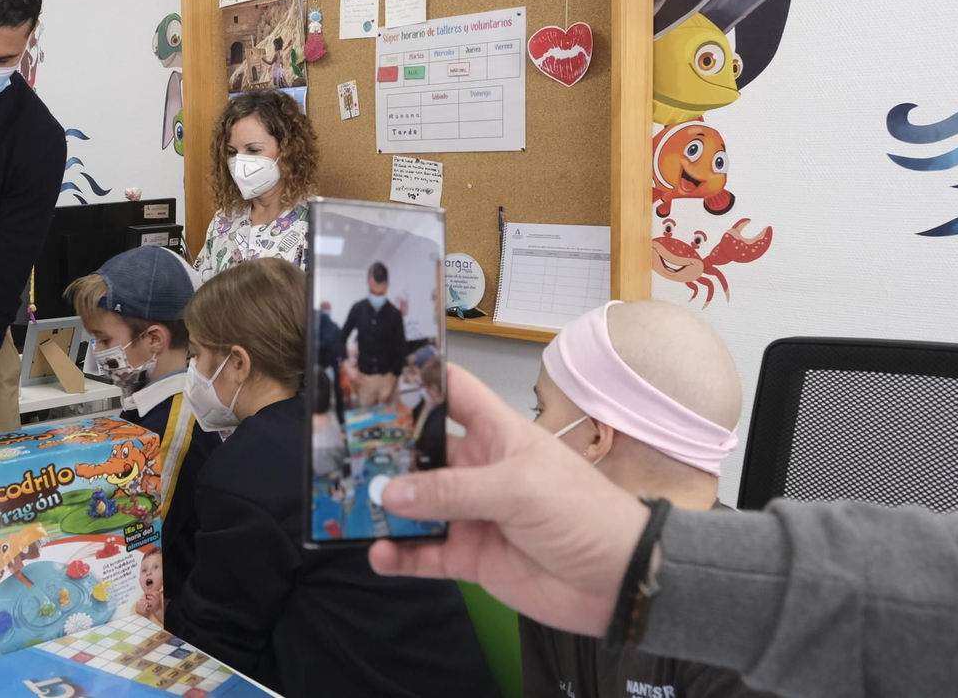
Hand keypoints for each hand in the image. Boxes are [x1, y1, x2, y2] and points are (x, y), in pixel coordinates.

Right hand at [367, 362, 649, 637]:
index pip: (451, 393)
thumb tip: (389, 491)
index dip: (417, 380)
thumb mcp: (517, 489)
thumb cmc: (583, 514)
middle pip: (418, 451)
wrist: (619, 581)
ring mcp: (471, 514)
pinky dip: (399, 555)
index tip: (371, 376)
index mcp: (495, 434)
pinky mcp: (469, 556)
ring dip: (384, 507)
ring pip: (413, 505)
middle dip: (381, 451)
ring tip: (349, 507)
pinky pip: (424, 553)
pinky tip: (378, 554)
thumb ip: (451, 491)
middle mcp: (477, 469)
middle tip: (338, 453)